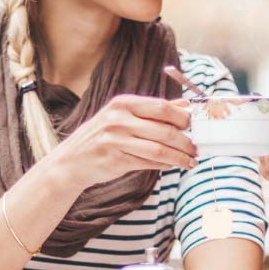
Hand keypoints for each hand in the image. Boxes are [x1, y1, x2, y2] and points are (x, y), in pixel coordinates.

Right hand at [48, 94, 196, 191]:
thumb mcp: (122, 116)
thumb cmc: (102, 137)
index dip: (182, 117)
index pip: (161, 107)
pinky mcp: (117, 160)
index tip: (194, 125)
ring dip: (179, 157)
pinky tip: (173, 165)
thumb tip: (185, 106)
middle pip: (164, 129)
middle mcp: (119, 120)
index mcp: (123, 103)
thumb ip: (153, 110)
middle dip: (185, 141)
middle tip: (196, 148)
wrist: (72, 160)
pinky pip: (149, 163)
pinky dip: (165, 165)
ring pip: (159, 149)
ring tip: (190, 160)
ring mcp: (116, 140)